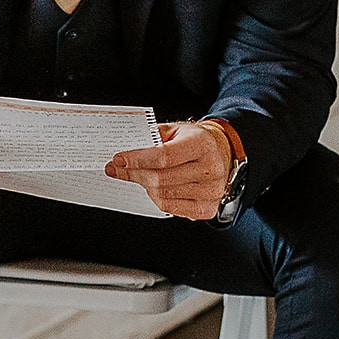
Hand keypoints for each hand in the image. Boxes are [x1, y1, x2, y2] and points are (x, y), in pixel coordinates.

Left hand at [105, 120, 230, 219]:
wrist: (221, 153)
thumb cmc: (195, 141)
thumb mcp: (176, 130)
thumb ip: (152, 138)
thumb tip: (124, 152)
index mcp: (202, 144)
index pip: (164, 156)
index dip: (138, 159)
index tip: (118, 159)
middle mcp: (210, 169)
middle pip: (161, 178)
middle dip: (133, 174)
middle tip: (116, 169)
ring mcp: (211, 191)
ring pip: (163, 195)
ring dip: (143, 186)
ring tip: (135, 176)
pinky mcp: (206, 208)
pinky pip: (170, 208)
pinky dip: (156, 198)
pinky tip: (151, 188)